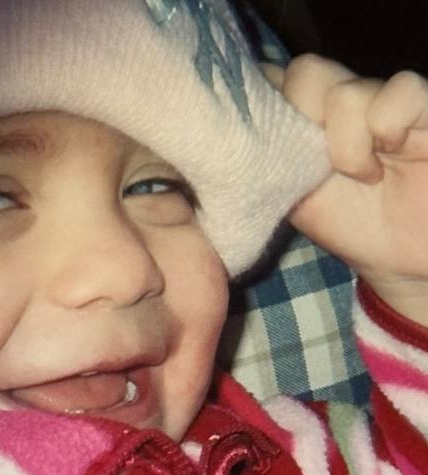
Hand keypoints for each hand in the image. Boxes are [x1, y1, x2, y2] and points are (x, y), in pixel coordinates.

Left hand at [264, 55, 427, 326]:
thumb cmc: (348, 227)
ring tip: (360, 175)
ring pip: (345, 89)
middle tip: (313, 164)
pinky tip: (388, 158)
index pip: (272, 81)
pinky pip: (400, 91)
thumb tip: (209, 151)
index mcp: (304, 120)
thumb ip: (257, 166)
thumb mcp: (288, 198)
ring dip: (344, 141)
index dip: (261, 103)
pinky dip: (386, 128)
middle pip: (303, 74)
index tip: (255, 141)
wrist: (399, 257)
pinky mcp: (423, 108)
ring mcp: (381, 101)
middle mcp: (341, 102)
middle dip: (302, 122)